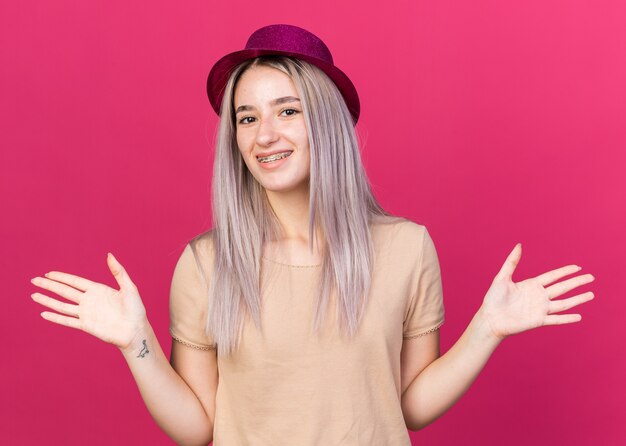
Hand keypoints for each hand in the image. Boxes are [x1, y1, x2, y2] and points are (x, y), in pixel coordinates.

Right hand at [30, 252, 147, 350]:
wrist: (135, 330)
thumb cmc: (135, 309)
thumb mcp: (128, 287)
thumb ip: (118, 271)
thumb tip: (109, 254)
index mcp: (98, 290)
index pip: (75, 282)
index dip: (61, 277)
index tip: (48, 273)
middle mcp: (89, 301)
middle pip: (65, 291)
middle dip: (49, 286)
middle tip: (34, 280)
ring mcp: (86, 313)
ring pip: (62, 305)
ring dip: (48, 300)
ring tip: (33, 295)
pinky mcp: (86, 326)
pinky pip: (67, 321)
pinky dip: (55, 317)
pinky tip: (44, 313)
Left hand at [479, 243, 594, 340]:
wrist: (490, 319)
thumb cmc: (493, 298)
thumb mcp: (502, 277)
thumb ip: (512, 262)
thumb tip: (518, 245)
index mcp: (531, 285)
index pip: (553, 276)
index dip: (565, 271)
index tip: (578, 267)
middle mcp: (538, 296)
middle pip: (562, 287)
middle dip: (577, 282)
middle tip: (591, 277)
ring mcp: (540, 309)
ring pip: (563, 303)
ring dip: (577, 299)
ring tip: (591, 294)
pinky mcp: (538, 321)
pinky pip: (556, 319)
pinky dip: (567, 318)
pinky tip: (579, 316)